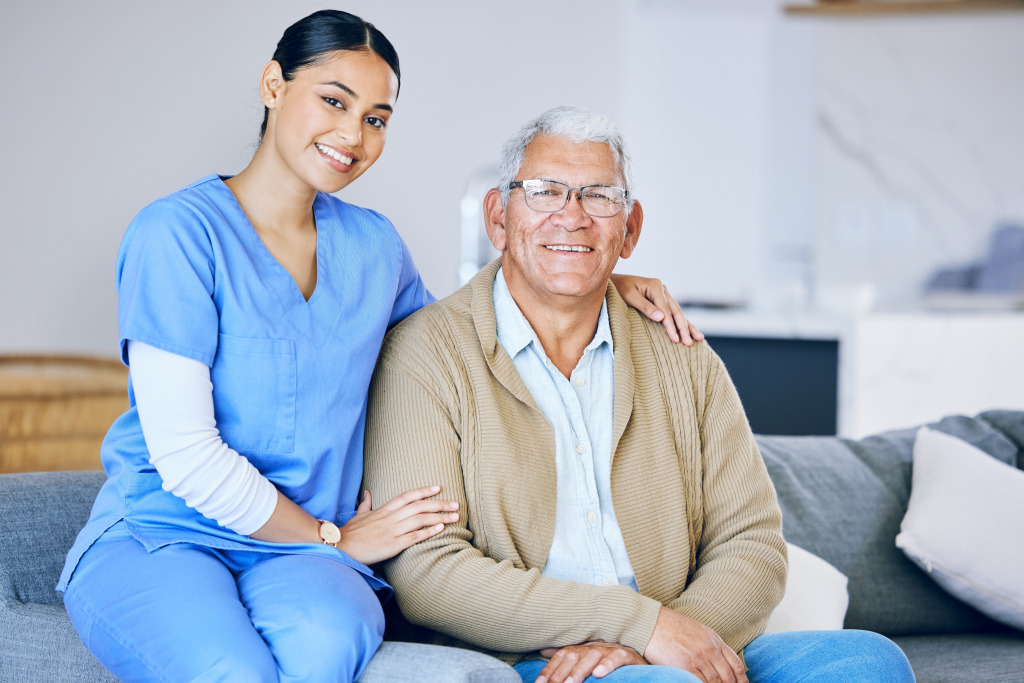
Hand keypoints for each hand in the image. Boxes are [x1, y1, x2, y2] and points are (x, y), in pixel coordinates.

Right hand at [335, 486, 457, 564]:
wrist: (340, 547)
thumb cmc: (349, 533)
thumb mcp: (358, 515)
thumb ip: (366, 504)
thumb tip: (367, 493)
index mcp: (383, 510)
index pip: (407, 497)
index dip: (423, 491)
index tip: (438, 487)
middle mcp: (390, 518)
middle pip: (419, 506)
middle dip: (439, 504)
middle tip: (455, 504)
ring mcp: (392, 530)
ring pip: (420, 520)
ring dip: (440, 517)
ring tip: (454, 516)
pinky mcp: (393, 545)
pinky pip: (414, 536)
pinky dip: (428, 532)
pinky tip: (440, 529)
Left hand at [536, 641, 646, 682]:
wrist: (639, 655)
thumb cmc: (609, 660)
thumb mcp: (587, 658)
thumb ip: (567, 656)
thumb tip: (544, 650)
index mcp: (583, 648)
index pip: (562, 656)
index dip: (550, 669)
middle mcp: (594, 646)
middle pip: (574, 655)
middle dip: (561, 672)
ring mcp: (610, 649)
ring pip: (592, 656)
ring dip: (580, 670)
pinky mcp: (627, 655)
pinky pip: (617, 657)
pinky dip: (607, 664)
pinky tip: (599, 674)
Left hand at [609, 274, 703, 344]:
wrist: (612, 282)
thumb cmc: (618, 289)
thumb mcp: (629, 296)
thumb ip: (645, 307)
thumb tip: (662, 318)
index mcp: (655, 286)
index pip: (666, 309)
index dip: (671, 325)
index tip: (675, 339)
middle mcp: (662, 288)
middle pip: (675, 311)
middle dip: (683, 328)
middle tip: (689, 343)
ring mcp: (663, 294)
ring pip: (678, 312)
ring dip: (688, 326)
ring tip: (699, 338)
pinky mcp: (661, 300)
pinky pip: (673, 312)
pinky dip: (682, 322)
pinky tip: (690, 330)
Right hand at [643, 607, 746, 682]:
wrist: (650, 622)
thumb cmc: (669, 626)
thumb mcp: (696, 630)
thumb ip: (709, 645)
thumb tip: (717, 662)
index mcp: (714, 639)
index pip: (736, 663)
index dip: (741, 679)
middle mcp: (710, 648)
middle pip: (728, 676)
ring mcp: (699, 658)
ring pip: (715, 682)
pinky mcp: (686, 666)